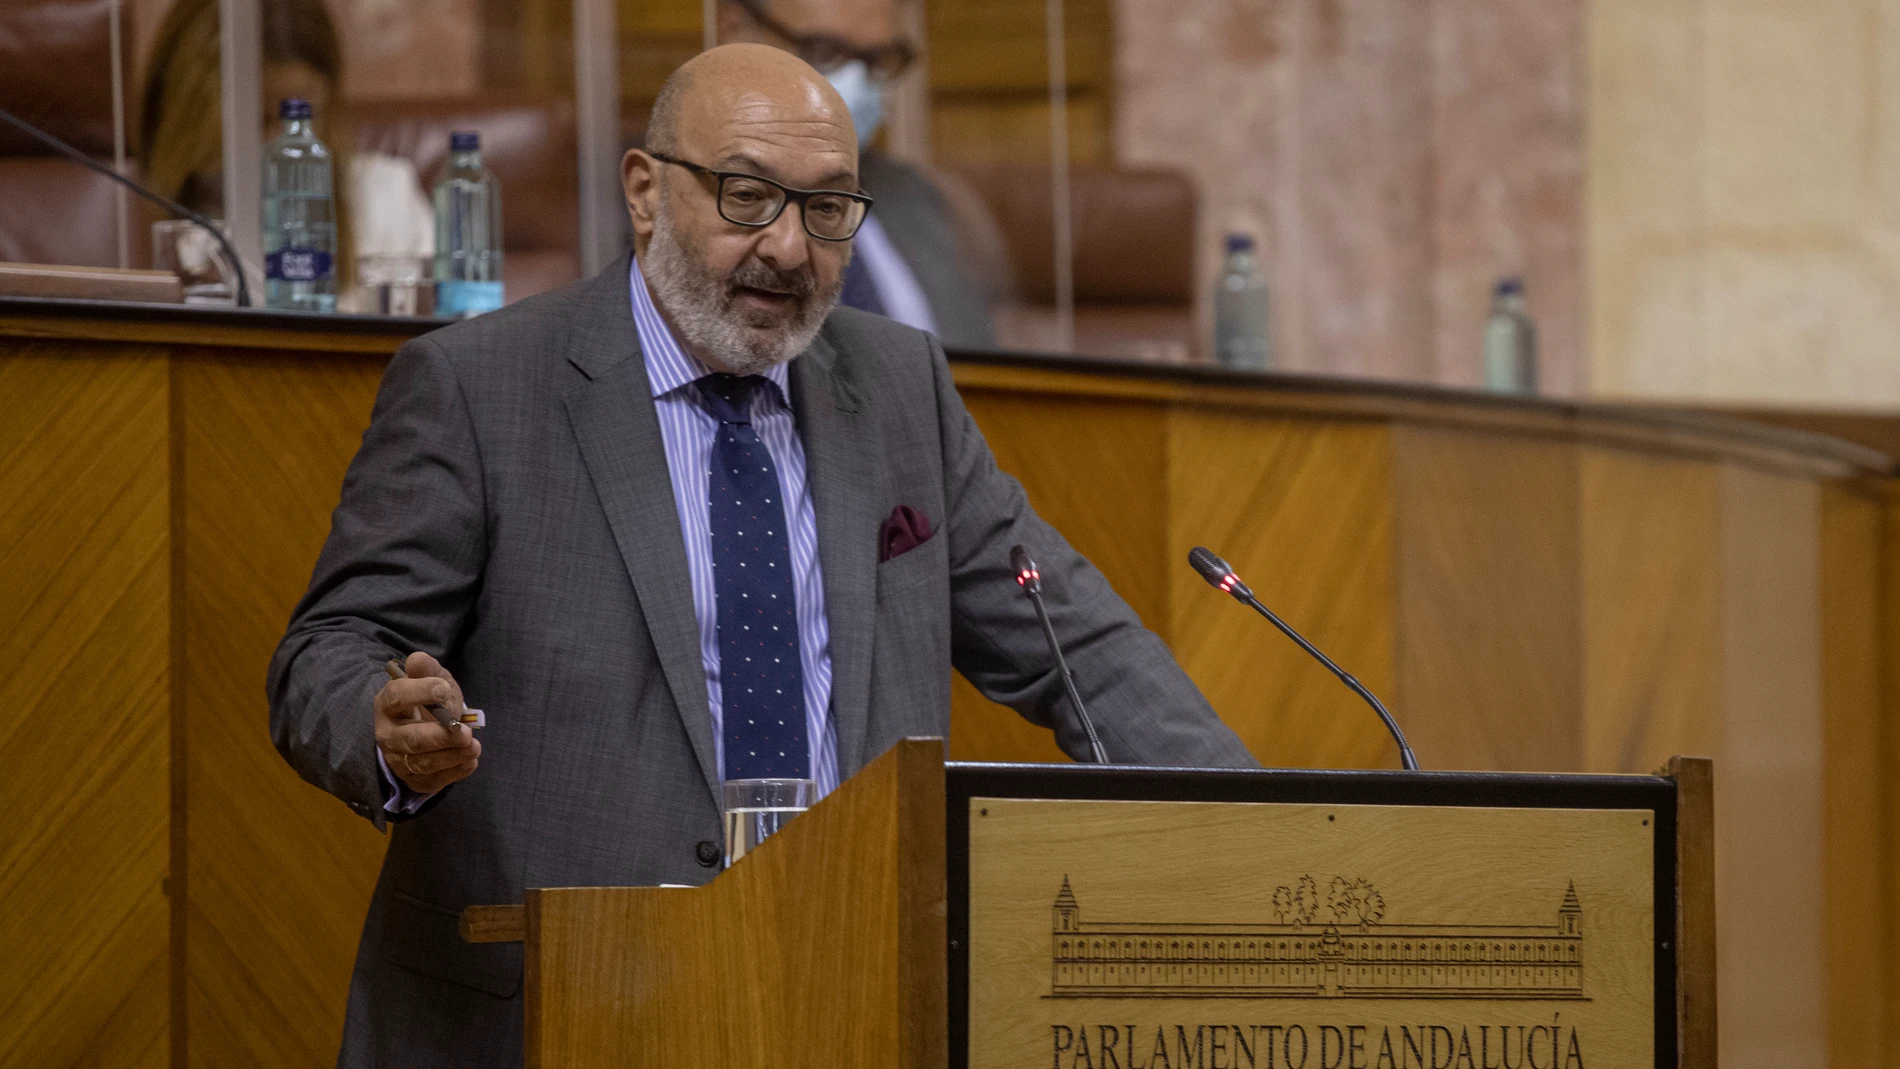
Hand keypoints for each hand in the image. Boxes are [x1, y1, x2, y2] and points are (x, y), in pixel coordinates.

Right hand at [375, 651, 481, 794]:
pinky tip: (470, 761)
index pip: (397, 698)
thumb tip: (417, 659)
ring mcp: (399, 760)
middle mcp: (388, 735)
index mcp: (388, 705)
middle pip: (410, 739)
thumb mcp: (432, 680)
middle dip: (439, 736)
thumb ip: (427, 670)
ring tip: (474, 747)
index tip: (443, 688)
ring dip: (451, 756)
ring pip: (422, 763)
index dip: (419, 693)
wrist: (424, 728)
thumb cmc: (429, 702)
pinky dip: (453, 772)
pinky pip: (433, 780)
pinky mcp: (414, 780)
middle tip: (464, 732)